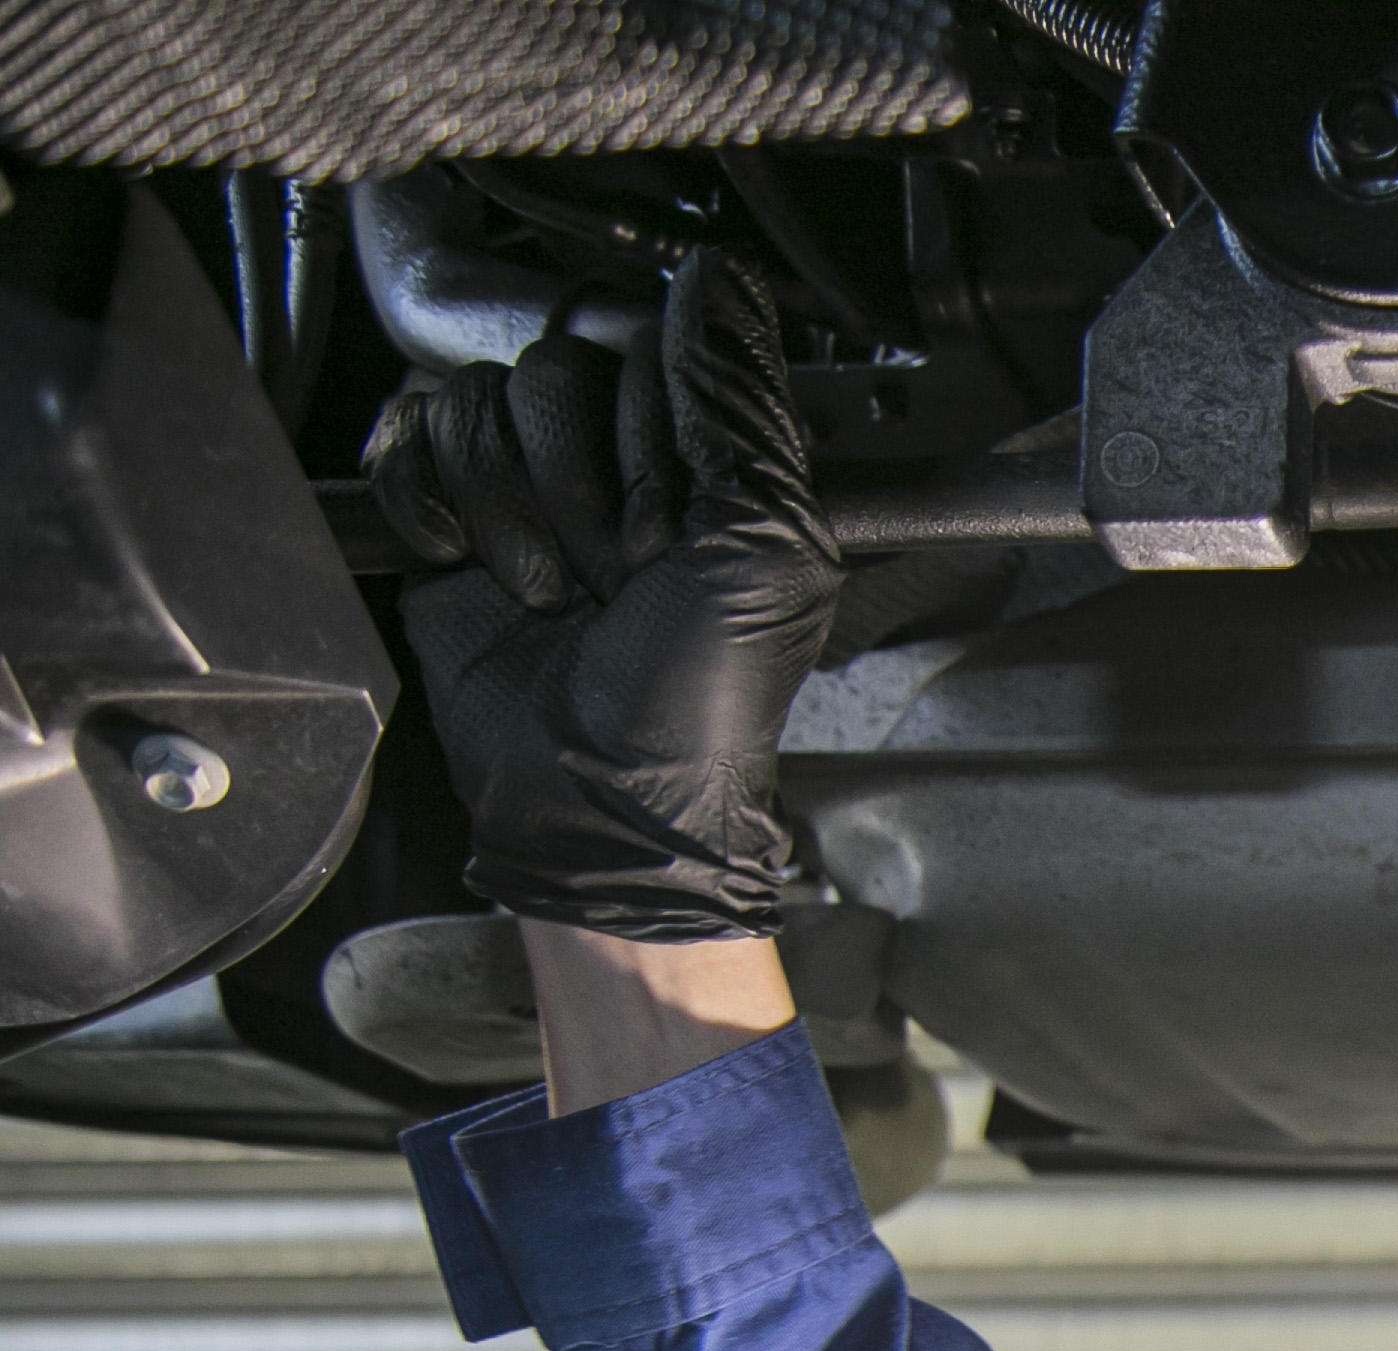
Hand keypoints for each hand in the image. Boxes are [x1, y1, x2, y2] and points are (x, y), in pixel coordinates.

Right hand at [364, 245, 841, 939]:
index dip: (647, 442)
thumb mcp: (766, 547)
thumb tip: (716, 279)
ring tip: (555, 593)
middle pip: (554, 372)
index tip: (670, 533)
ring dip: (510, 511)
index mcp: (709, 454)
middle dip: (579, 489)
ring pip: (476, 401)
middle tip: (614, 578)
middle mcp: (617, 455)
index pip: (645, 350)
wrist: (595, 796)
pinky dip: (429, 502)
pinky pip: (404, 433)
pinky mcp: (444, 508)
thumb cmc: (697, 699)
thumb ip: (743, 405)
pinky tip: (467, 563)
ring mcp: (526, 480)